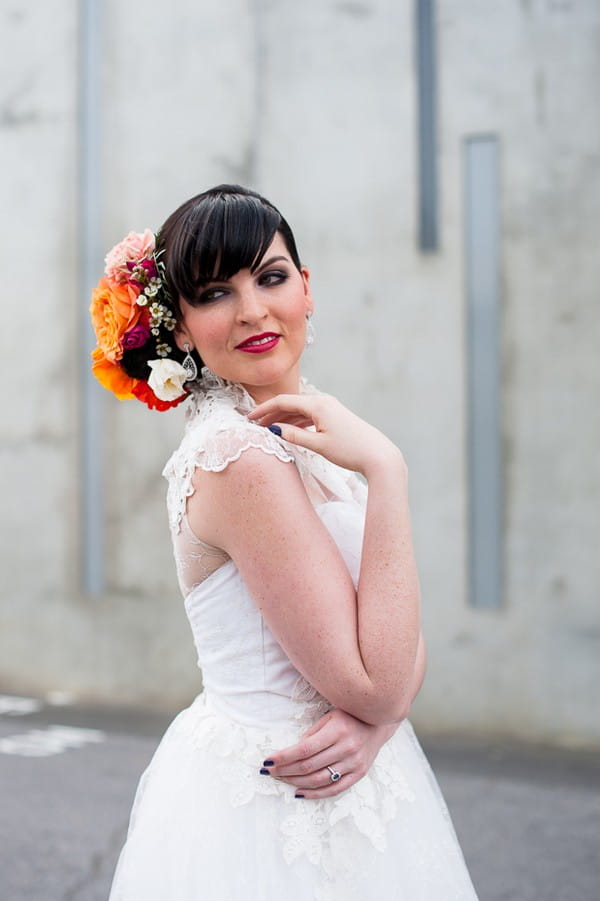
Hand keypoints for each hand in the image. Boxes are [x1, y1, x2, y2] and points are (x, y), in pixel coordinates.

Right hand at [248, 394, 404, 478]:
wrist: (379, 456)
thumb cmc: (350, 450)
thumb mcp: (318, 445)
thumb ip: (294, 436)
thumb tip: (274, 430)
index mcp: (318, 404)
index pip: (283, 401)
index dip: (263, 409)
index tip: (248, 419)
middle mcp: (324, 402)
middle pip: (290, 404)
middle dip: (271, 414)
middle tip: (254, 425)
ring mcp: (330, 408)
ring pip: (300, 410)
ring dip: (283, 419)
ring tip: (268, 430)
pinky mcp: (335, 417)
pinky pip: (310, 416)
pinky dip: (297, 422)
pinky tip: (288, 431)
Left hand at [260, 708, 398, 798]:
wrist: (379, 723)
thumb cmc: (349, 716)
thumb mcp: (329, 717)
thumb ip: (312, 734)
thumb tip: (291, 753)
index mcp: (337, 730)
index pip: (304, 749)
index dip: (284, 757)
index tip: (267, 761)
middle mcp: (347, 748)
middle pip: (309, 766)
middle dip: (285, 770)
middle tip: (268, 771)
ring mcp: (354, 763)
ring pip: (319, 779)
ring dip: (296, 782)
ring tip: (280, 779)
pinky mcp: (359, 774)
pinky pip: (334, 789)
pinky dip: (315, 793)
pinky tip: (300, 793)